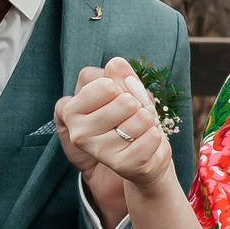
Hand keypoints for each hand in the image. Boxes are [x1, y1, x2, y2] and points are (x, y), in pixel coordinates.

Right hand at [54, 57, 173, 197]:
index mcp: (72, 109)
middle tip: (132, 116)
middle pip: (125, 101)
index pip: (106, 85)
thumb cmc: (128, 119)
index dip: (122, 87)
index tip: (119, 98)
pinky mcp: (121, 164)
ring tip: (140, 129)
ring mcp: (98, 150)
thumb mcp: (123, 92)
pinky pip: (153, 137)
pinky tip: (147, 141)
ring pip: (141, 118)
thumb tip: (117, 64)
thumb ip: (119, 77)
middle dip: (138, 104)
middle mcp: (78, 132)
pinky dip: (157, 135)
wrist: (140, 157)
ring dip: (149, 120)